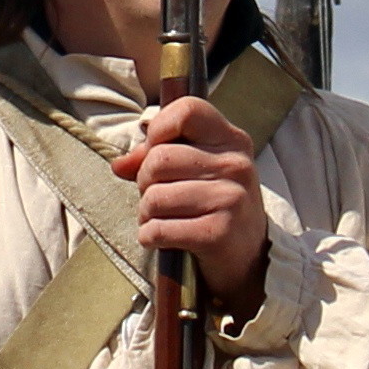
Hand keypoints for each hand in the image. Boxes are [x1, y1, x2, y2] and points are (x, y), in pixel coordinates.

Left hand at [114, 95, 272, 316]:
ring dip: (147, 213)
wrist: (248, 258)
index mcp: (232, 140)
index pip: (187, 110)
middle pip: (159, 159)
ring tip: (162, 219)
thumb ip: (156, 156)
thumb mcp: (196, 171)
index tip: (156, 149)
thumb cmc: (213, 205)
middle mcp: (236, 165)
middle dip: (145, 181)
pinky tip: (162, 239)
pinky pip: (159, 229)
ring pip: (154, 197)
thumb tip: (120, 164)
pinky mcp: (219, 234)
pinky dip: (150, 236)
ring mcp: (230, 199)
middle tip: (158, 196)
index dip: (159, 129)